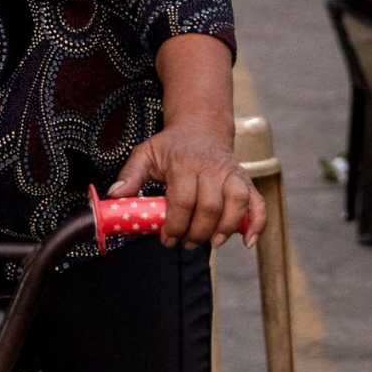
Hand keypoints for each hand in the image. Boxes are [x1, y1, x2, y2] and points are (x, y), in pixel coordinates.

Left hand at [107, 121, 262, 249]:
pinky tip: (248, 241)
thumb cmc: (171, 146)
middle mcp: (211, 168)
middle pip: (210, 207)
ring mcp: (231, 174)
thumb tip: (114, 195)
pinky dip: (256, 223)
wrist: (201, 127)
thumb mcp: (145, 153)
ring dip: (225, 229)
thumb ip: (130, 174)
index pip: (182, 201)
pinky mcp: (245, 180)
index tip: (167, 239)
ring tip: (210, 243)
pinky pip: (257, 202)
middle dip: (196, 233)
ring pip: (236, 204)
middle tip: (185, 243)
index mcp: (184, 163)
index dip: (175, 225)